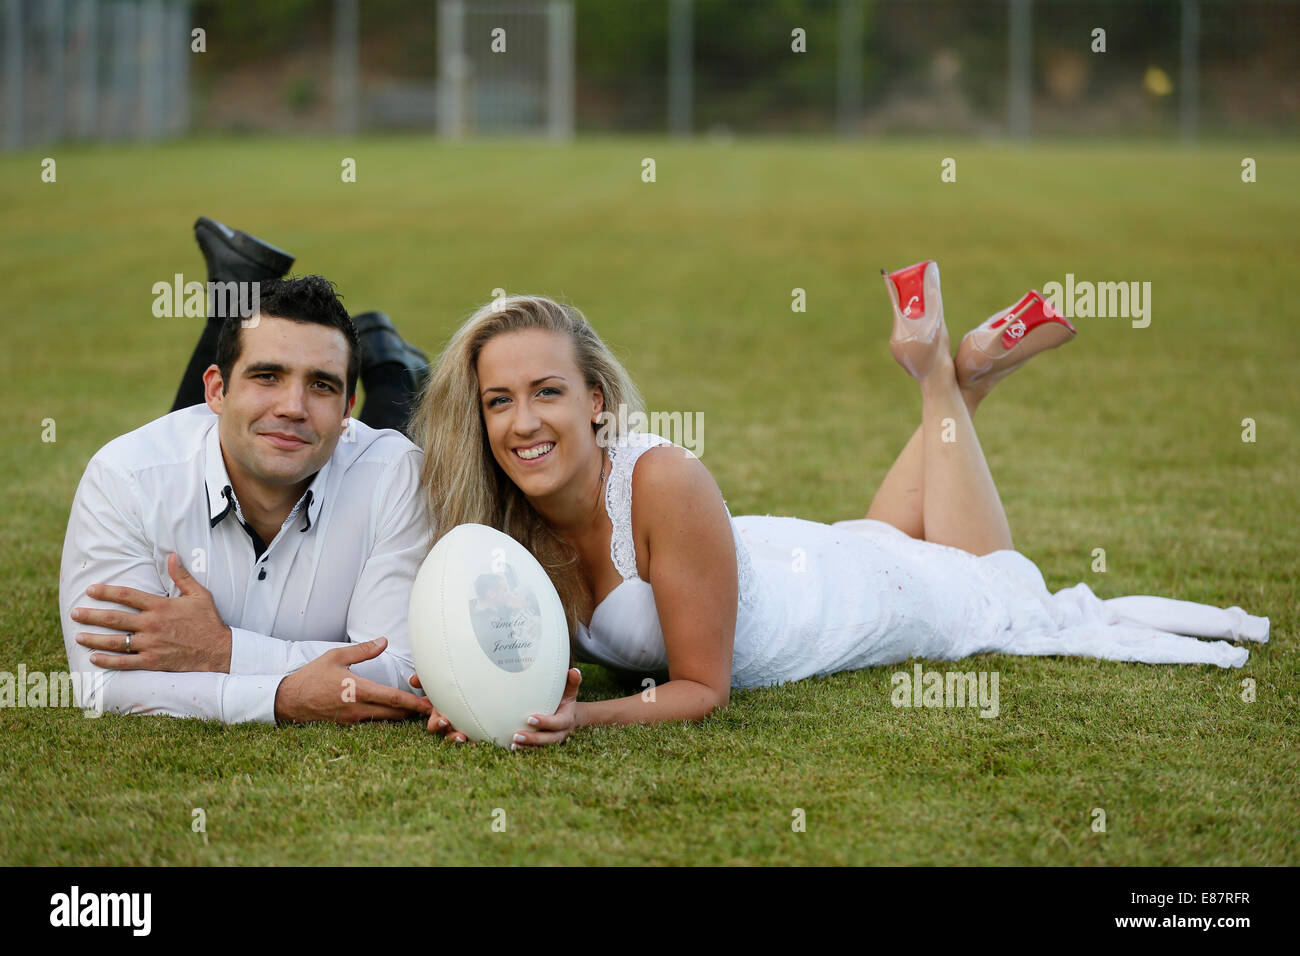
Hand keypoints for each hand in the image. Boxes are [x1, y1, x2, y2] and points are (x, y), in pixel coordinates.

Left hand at [72, 553, 231, 671]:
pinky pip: (125, 662)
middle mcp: (152, 625)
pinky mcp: (153, 661)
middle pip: (115, 618)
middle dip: (92, 615)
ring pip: (116, 641)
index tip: (91, 590)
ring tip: (78, 636)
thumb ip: (182, 576)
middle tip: (74, 613)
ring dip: (94, 639)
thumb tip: (172, 555)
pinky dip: (108, 661)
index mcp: (161, 606)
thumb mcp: (199, 594)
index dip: (106, 592)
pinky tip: (94, 658)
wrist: (219, 650)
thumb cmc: (209, 621)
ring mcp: (151, 644)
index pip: (127, 596)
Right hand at [275, 637, 433, 724]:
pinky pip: (373, 724)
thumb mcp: (336, 656)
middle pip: (395, 714)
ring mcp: (353, 721)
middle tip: (434, 710)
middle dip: (414, 713)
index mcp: (358, 691)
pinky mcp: (347, 726)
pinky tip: (396, 715)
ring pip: (385, 721)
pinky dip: (387, 720)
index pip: (393, 699)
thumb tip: (384, 641)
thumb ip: (363, 650)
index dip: (415, 703)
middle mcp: (358, 709)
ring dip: (402, 717)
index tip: (431, 705)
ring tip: (420, 712)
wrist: (288, 701)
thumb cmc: (312, 676)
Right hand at [408, 673, 471, 743]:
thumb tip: (412, 680)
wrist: (469, 682)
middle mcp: (450, 721)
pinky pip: (473, 737)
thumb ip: (424, 680)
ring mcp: (461, 725)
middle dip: (452, 736)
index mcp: (440, 714)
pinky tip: (480, 740)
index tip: (445, 721)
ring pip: (459, 737)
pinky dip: (476, 740)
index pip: (434, 724)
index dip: (437, 724)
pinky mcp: (472, 727)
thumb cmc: (449, 683)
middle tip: (460, 736)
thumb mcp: (437, 681)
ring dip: (463, 739)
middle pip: (447, 734)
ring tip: (469, 739)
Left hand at [512, 668, 581, 749]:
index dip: (545, 722)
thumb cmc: (565, 700)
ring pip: (540, 747)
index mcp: (566, 719)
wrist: (569, 716)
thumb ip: (572, 682)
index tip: (530, 718)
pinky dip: (524, 749)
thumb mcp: (570, 691)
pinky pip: (534, 749)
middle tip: (517, 735)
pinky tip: (511, 746)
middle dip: (533, 739)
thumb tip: (574, 671)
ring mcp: (552, 740)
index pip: (557, 723)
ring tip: (512, 744)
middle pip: (548, 739)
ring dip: (526, 747)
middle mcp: (560, 733)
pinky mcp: (544, 744)